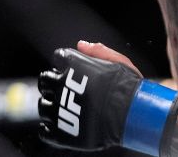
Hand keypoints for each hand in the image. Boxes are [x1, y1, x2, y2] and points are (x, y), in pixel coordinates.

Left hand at [38, 47, 177, 155]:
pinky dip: (49, 129)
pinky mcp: (63, 132)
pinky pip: (45, 131)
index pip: (58, 57)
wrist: (134, 115)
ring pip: (43, 105)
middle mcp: (63, 85)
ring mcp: (60, 109)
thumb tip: (80, 45)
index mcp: (74, 65)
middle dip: (52, 83)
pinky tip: (59, 126)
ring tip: (64, 108)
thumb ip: (98, 51)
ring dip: (51, 105)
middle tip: (64, 89)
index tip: (71, 68)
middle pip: (45, 80)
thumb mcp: (119, 61)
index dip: (64, 62)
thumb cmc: (129, 87)